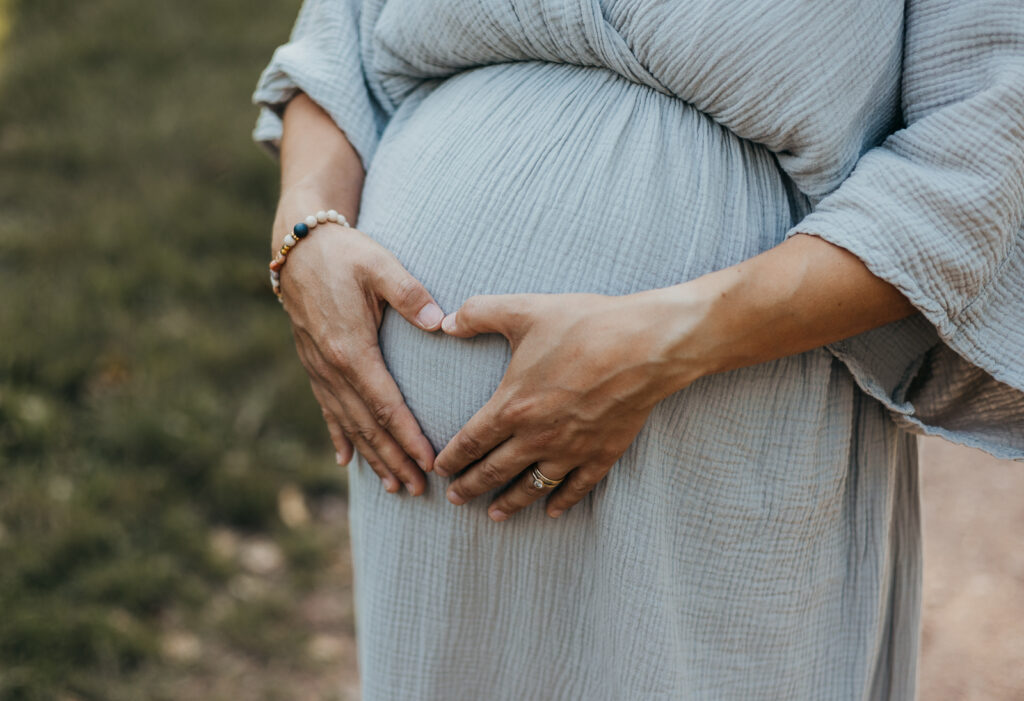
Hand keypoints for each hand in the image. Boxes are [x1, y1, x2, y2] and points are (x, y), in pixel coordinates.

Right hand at [274, 200, 443, 494]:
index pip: (386, 405)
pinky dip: (339, 435)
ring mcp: (319, 369)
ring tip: (394, 485)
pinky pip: (327, 409)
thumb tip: (439, 323)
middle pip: (368, 425)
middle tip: (419, 489)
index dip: (408, 436)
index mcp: (351, 349)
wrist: (298, 247)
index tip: (429, 462)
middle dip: (394, 459)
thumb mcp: (380, 265)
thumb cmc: (345, 254)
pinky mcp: (314, 364)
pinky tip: (345, 460)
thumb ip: (410, 294)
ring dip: (371, 456)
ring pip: (348, 423)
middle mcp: (332, 368)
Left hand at [433, 290, 700, 520]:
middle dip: (471, 487)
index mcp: (513, 406)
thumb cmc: (584, 325)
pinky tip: (551, 510)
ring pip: (532, 487)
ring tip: (494, 515)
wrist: (644, 345)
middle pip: (494, 471)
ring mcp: (571, 450)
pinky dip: (561, 502)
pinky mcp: (602, 454)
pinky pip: (577, 487)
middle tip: (456, 498)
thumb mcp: (524, 310)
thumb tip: (446, 322)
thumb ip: (479, 313)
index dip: (452, 459)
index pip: (471, 442)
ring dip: (510, 503)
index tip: (440, 470)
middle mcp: (537, 436)